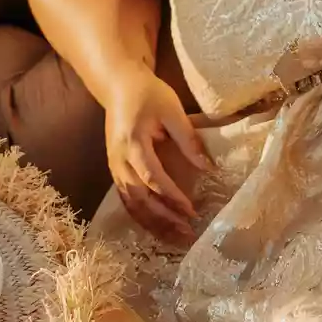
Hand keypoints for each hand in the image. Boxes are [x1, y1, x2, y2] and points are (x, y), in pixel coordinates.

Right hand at [106, 66, 210, 243]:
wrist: (118, 85)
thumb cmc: (147, 94)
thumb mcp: (172, 110)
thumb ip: (188, 140)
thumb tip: (207, 168)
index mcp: (132, 143)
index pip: (152, 176)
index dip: (171, 195)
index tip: (191, 209)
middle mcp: (118, 160)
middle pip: (138, 197)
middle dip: (163, 217)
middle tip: (187, 230)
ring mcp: (114, 167)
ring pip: (130, 203)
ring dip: (152, 222)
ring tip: (176, 235)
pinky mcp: (115, 170)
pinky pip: (126, 199)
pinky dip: (141, 216)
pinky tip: (158, 227)